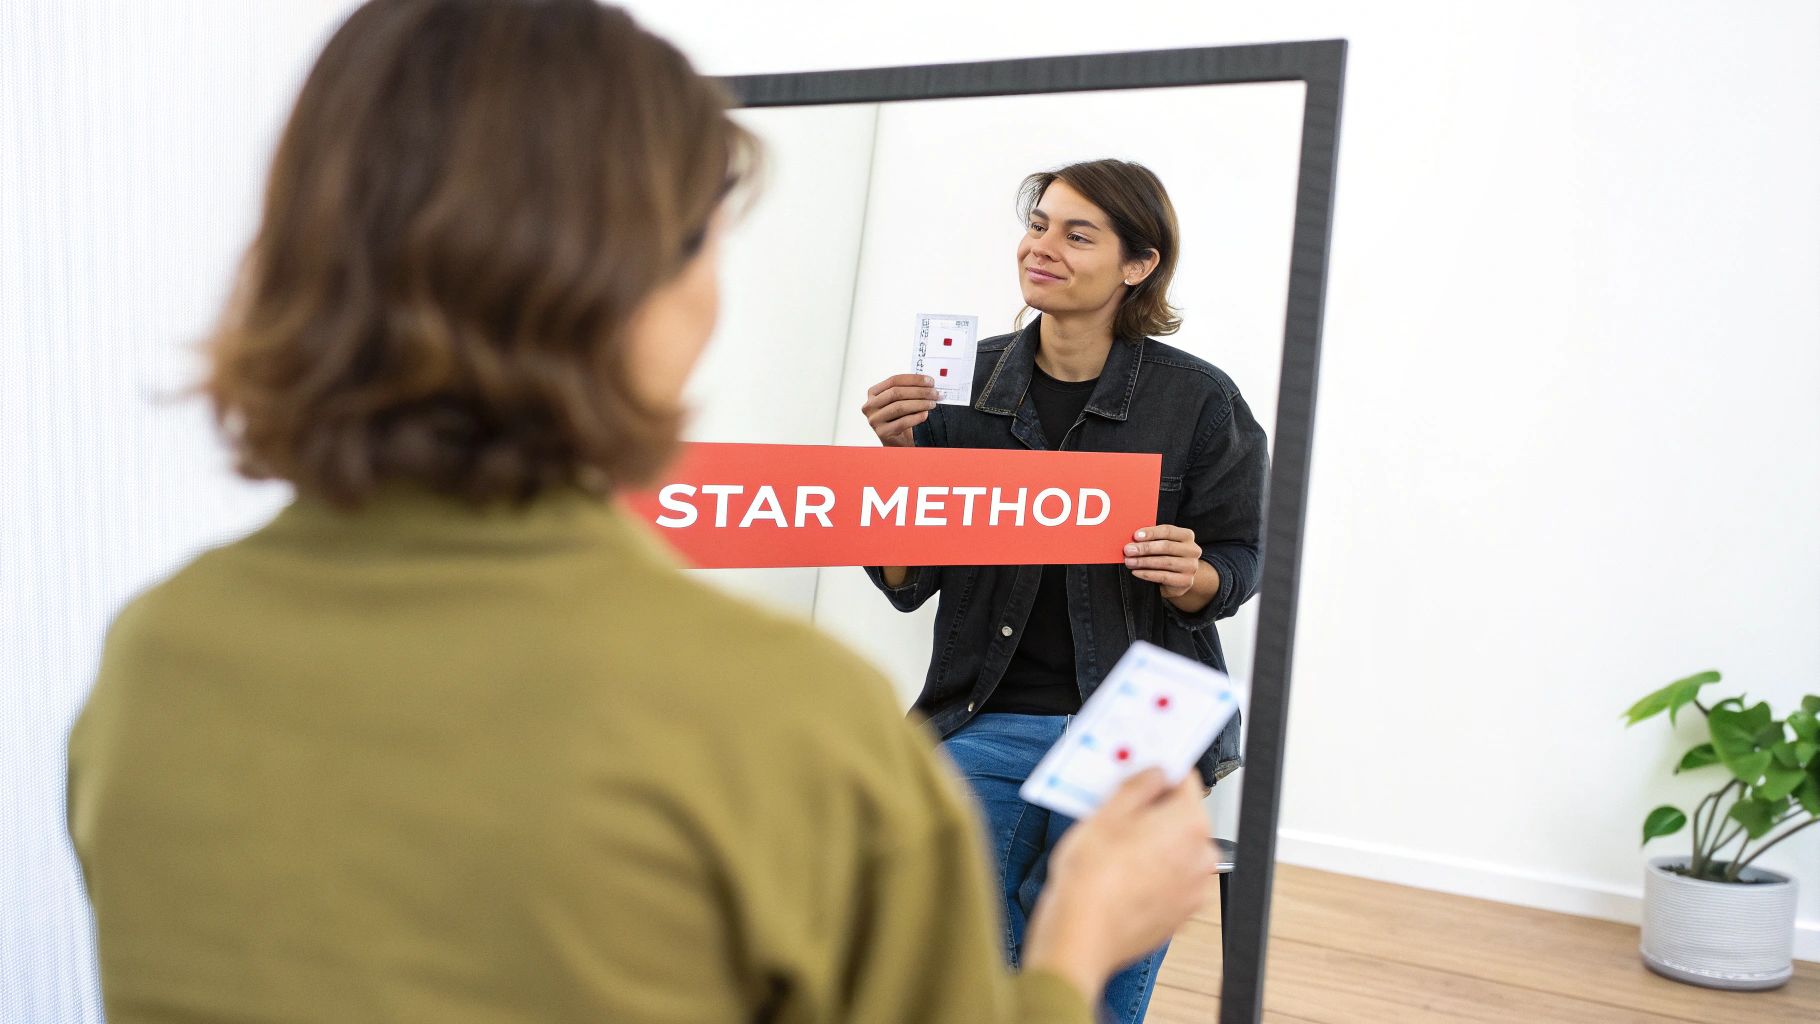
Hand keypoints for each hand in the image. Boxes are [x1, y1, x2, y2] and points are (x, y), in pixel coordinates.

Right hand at [861, 374, 938, 446]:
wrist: (898, 441)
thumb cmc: (900, 418)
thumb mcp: (901, 401)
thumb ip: (909, 390)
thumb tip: (928, 383)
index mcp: (873, 393)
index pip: (894, 380)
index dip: (913, 379)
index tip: (930, 381)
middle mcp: (870, 406)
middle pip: (896, 393)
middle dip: (919, 391)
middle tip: (935, 393)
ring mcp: (874, 420)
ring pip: (899, 407)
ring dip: (920, 403)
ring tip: (932, 403)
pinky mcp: (882, 433)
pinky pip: (902, 422)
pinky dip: (916, 417)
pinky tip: (925, 414)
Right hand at [1022, 771, 1215, 999]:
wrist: (1081, 937)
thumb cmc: (1090, 880)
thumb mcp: (1106, 813)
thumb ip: (1138, 784)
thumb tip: (1154, 773)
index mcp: (1189, 824)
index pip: (1185, 779)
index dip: (1157, 773)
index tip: (1138, 775)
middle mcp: (1201, 856)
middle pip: (1182, 816)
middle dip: (1153, 811)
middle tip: (1116, 814)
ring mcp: (1193, 889)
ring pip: (1175, 848)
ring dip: (1152, 843)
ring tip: (1113, 850)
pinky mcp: (1180, 913)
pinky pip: (1171, 878)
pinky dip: (1152, 872)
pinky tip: (1120, 874)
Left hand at [1123, 524, 1201, 598]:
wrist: (1179, 578)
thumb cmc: (1166, 556)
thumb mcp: (1161, 544)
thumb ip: (1151, 539)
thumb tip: (1132, 539)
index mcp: (1186, 536)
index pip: (1168, 531)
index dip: (1151, 533)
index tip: (1135, 536)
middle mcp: (1192, 550)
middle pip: (1166, 546)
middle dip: (1145, 548)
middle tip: (1128, 550)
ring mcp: (1191, 566)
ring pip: (1165, 562)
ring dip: (1143, 562)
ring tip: (1129, 562)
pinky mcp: (1186, 581)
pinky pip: (1164, 576)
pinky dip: (1147, 574)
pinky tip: (1136, 572)